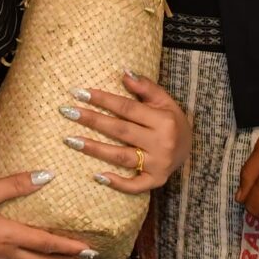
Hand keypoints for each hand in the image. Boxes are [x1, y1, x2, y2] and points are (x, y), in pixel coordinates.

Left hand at [60, 70, 191, 194]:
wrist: (191, 148)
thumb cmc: (172, 121)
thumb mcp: (164, 101)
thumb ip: (145, 87)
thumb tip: (124, 73)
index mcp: (163, 120)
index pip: (127, 108)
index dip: (103, 100)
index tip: (80, 93)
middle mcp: (161, 142)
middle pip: (120, 130)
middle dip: (92, 120)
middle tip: (68, 112)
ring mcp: (158, 164)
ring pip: (121, 157)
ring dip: (95, 149)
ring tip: (71, 140)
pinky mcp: (156, 181)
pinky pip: (135, 185)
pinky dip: (117, 183)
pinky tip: (97, 176)